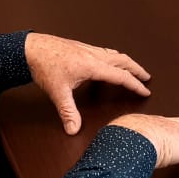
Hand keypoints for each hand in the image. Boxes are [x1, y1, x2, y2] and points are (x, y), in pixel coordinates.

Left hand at [25, 32, 151, 134]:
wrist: (31, 48)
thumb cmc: (45, 67)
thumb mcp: (58, 92)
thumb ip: (68, 112)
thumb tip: (73, 129)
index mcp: (93, 66)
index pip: (121, 76)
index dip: (135, 85)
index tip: (145, 90)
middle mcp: (94, 56)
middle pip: (123, 61)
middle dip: (137, 70)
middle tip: (147, 77)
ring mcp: (88, 50)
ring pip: (115, 54)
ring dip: (127, 62)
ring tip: (133, 69)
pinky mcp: (81, 47)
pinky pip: (105, 51)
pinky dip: (114, 57)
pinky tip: (109, 62)